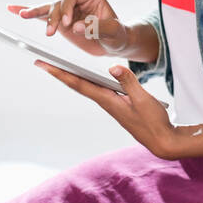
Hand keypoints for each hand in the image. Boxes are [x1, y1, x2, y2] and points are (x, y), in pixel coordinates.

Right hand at [9, 0, 129, 57]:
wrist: (115, 44)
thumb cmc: (118, 35)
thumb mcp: (113, 32)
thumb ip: (97, 28)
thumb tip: (76, 26)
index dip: (66, 8)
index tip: (67, 23)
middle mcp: (77, 1)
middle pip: (57, 3)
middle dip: (53, 17)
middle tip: (51, 33)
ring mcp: (67, 11)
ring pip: (48, 9)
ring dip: (36, 13)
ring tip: (23, 15)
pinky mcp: (60, 22)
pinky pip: (43, 16)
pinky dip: (31, 13)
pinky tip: (14, 9)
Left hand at [32, 60, 175, 158]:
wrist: (161, 140)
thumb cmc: (154, 121)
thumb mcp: (144, 99)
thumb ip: (129, 81)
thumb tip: (113, 66)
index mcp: (108, 100)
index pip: (79, 84)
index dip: (61, 73)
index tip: (44, 64)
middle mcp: (106, 102)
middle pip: (78, 85)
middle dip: (59, 73)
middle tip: (41, 62)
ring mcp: (111, 105)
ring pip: (86, 88)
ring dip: (71, 77)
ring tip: (58, 67)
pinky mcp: (118, 106)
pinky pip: (97, 91)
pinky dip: (87, 82)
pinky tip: (86, 78)